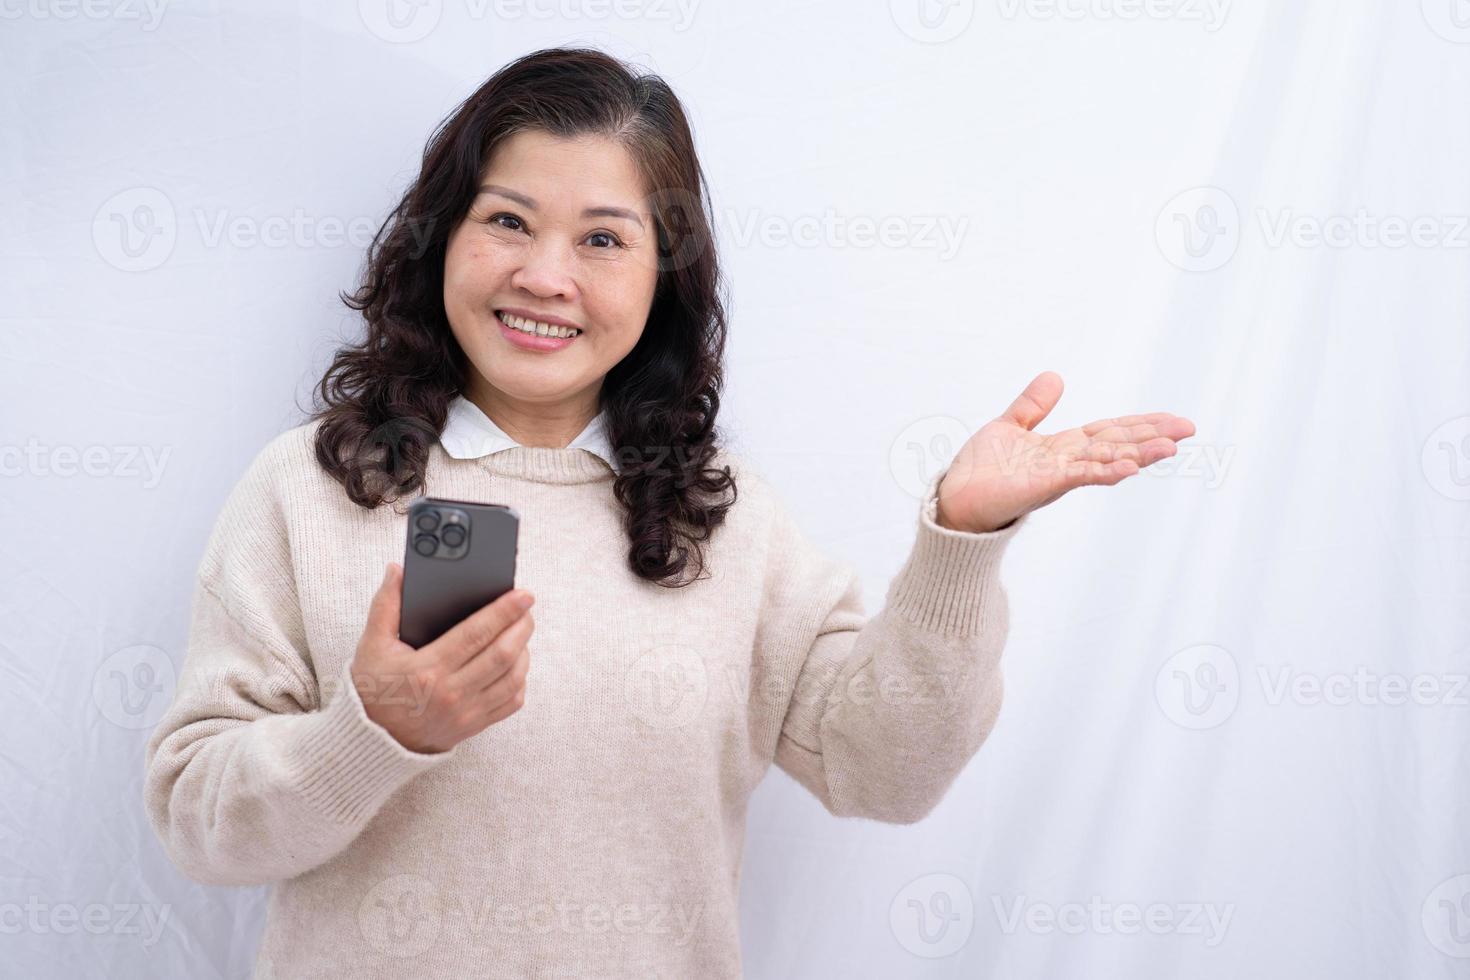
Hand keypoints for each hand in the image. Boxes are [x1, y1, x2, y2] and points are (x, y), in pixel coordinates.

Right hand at [349, 562, 535, 753]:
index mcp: (428, 669)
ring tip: (521, 631)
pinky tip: (516, 663)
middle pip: (503, 655)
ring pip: (513, 678)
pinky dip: (520, 679)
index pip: (476, 634)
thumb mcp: (372, 645)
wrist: (372, 741)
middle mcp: (451, 693)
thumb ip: (385, 605)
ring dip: (524, 651)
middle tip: (527, 607)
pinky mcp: (474, 726)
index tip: (523, 595)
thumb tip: (396, 571)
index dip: (504, 611)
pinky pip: (511, 702)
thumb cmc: (372, 689)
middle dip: (522, 626)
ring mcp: (466, 713)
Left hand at [935, 371, 1196, 532]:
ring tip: (1171, 447)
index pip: (1109, 431)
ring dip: (1138, 454)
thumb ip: (1032, 405)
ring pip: (1105, 461)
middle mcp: (1067, 462)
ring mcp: (1058, 475)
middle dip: (1152, 436)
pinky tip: (1128, 465)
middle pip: (1116, 444)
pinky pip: (1079, 475)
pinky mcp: (1042, 485)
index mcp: (1062, 448)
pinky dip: (1103, 470)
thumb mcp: (1008, 426)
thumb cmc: (979, 471)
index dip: (1140, 424)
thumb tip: (1055, 376)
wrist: (954, 500)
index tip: (1173, 419)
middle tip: (1189, 428)